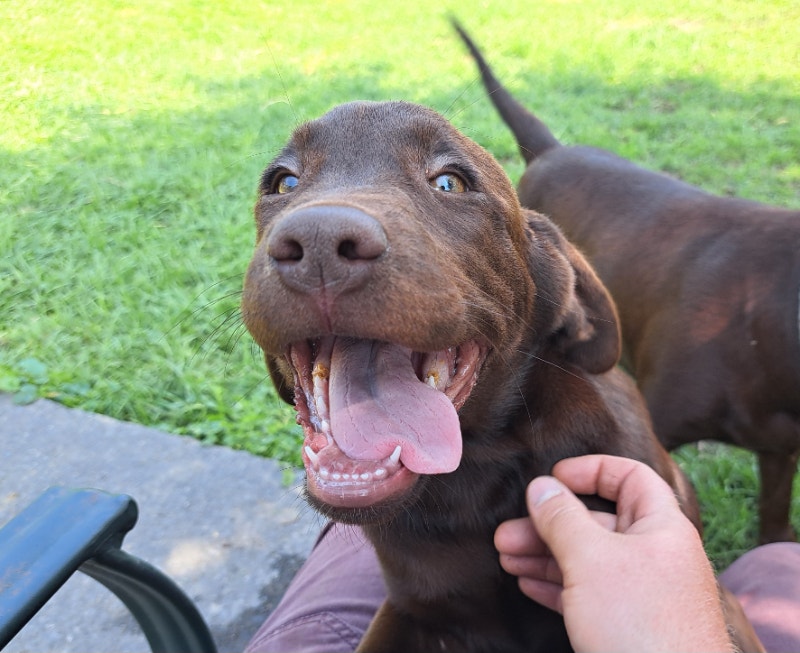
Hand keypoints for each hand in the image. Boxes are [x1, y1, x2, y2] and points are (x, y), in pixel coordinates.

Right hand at [494, 454, 733, 652]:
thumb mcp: (591, 559)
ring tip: (505, 556)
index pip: (629, 477)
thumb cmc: (639, 625)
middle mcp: (653, 554)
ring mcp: (641, 592)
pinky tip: (527, 583)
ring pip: (587, 559)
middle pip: (596, 521)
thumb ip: (562, 518)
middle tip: (507, 532)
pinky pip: (587, 592)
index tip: (553, 479)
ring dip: (544, 555)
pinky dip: (556, 585)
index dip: (590, 470)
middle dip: (548, 523)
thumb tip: (540, 486)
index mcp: (660, 527)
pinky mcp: (627, 625)